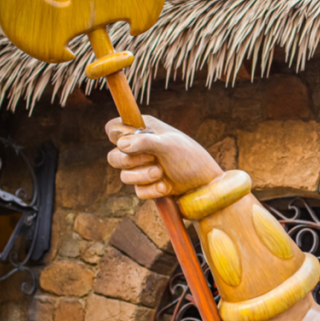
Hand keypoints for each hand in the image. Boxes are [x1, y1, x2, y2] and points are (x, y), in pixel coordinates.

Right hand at [106, 116, 222, 199]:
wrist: (206, 186)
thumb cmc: (190, 159)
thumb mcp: (169, 145)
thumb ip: (145, 142)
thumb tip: (121, 144)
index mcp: (143, 130)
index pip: (113, 129)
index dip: (117, 135)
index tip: (130, 140)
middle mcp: (140, 149)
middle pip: (113, 156)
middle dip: (130, 160)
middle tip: (151, 158)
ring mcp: (143, 169)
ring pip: (124, 176)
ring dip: (142, 176)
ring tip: (161, 173)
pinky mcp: (148, 186)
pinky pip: (138, 191)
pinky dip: (152, 190)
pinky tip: (166, 187)